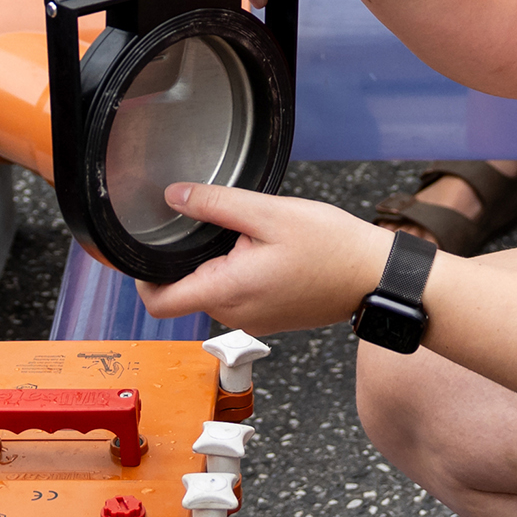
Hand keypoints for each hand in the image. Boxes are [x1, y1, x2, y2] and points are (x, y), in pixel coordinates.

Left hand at [137, 184, 395, 335]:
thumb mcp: (269, 213)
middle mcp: (234, 314)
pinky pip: (236, 294)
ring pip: (211, 290)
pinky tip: (261, 248)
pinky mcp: (268, 316)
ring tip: (244, 233)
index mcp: (228, 290)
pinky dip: (236, 271)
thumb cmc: (332, 247)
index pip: (159, 303)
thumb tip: (174, 196)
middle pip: (183, 291)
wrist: (375, 277)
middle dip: (185, 258)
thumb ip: (216, 205)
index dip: (140, 277)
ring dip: (215, 263)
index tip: (141, 250)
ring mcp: (252, 319)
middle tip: (208, 222)